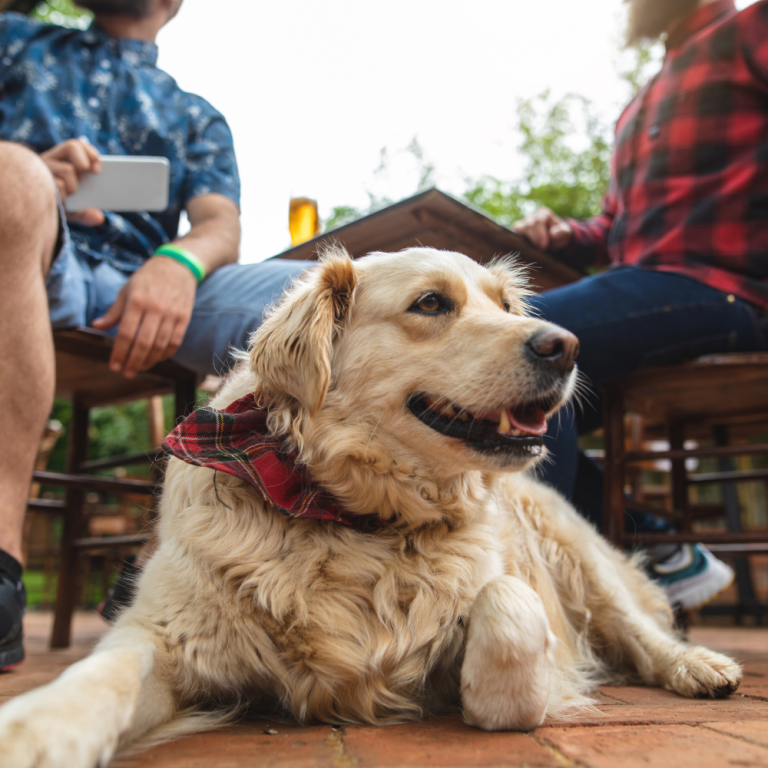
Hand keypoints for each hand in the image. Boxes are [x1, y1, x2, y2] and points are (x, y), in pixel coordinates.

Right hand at [40, 138, 103, 226]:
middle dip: (83, 164)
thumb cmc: (53, 208)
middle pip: (72, 146)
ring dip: (73, 186)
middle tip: (82, 179)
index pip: (77, 144)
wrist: (27, 214)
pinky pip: (58, 185)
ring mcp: (40, 167)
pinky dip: (63, 196)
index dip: (91, 153)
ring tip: (68, 194)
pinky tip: (58, 201)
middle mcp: (49, 160)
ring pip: (67, 169)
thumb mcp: (72, 211)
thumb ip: (86, 214)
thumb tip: (99, 218)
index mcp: (59, 160)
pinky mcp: (35, 178)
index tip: (97, 170)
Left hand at [91, 256, 197, 377]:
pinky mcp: (184, 318)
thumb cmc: (147, 279)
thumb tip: (96, 326)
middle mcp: (154, 309)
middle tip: (126, 372)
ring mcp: (171, 314)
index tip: (114, 366)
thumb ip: (113, 311)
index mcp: (136, 301)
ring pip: (160, 345)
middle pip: (143, 343)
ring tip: (139, 368)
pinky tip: (156, 359)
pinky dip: (165, 354)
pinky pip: (174, 342)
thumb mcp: (127, 290)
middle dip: (133, 362)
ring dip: (149, 361)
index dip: (119, 353)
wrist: (178, 266)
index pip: (126, 333)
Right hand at [513, 207, 572, 252]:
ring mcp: (523, 223)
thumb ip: (562, 233)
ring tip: (533, 249)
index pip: (539, 221)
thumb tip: (552, 234)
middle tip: (540, 250)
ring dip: (526, 240)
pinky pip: (513, 234)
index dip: (540, 234)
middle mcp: (532, 216)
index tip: (544, 246)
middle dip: (534, 238)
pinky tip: (524, 248)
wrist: (553, 240)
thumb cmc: (559, 236)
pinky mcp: (517, 231)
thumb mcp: (565, 234)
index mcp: (544, 213)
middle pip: (529, 225)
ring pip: (519, 228)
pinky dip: (517, 241)